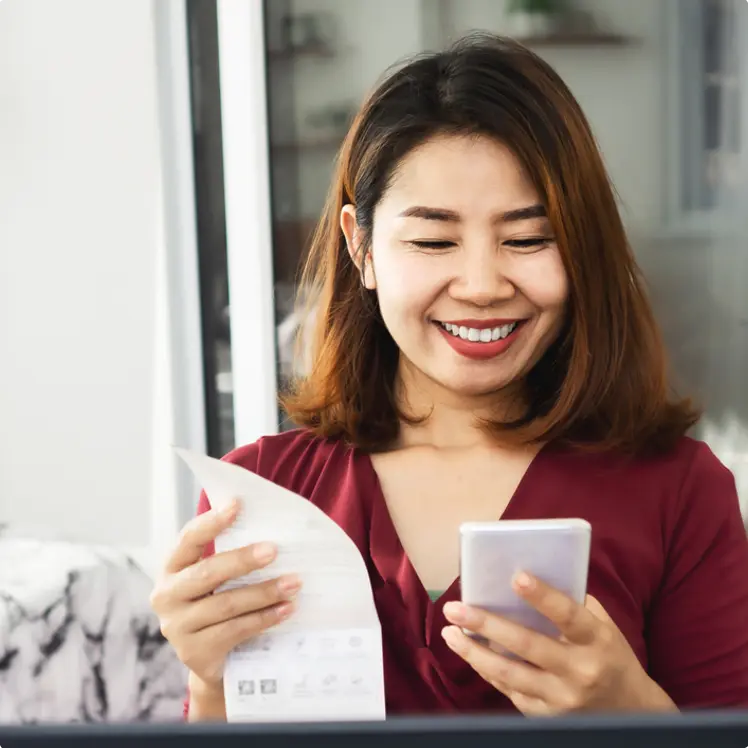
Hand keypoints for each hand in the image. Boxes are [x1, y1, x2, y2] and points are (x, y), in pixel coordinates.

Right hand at [150, 499, 300, 688]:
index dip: (212, 522)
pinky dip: (264, 619)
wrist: (214, 663)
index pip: (189, 539)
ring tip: (293, 583)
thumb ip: (232, 557)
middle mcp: (167, 596)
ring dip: (264, 592)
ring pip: (226, 604)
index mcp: (172, 568)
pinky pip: (235, 630)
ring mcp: (177, 627)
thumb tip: (271, 527)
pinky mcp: (194, 652)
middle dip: (243, 560)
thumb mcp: (218, 580)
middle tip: (274, 550)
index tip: (237, 504)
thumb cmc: (220, 605)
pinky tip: (285, 609)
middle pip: (208, 573)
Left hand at [442, 572, 675, 714]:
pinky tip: (469, 653)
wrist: (631, 712)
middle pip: (527, 645)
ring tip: (449, 633)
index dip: (542, 596)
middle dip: (486, 625)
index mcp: (596, 640)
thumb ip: (571, 604)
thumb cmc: (609, 655)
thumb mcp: (602, 626)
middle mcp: (580, 670)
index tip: (517, 576)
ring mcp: (563, 699)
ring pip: (510, 674)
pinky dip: (487, 671)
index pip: (568, 614)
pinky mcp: (548, 717)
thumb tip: (526, 577)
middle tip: (456, 608)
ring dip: (474, 653)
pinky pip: (510, 691)